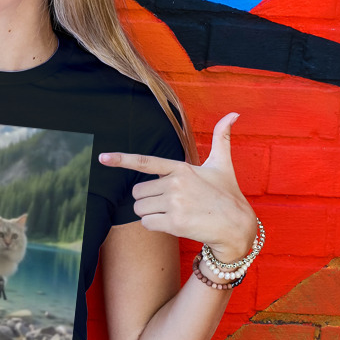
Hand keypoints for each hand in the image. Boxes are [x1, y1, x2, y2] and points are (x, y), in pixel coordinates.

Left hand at [98, 112, 256, 261]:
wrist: (236, 226)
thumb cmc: (227, 194)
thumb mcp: (222, 164)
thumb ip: (221, 138)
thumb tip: (233, 113)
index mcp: (181, 168)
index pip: (146, 162)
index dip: (122, 159)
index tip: (103, 158)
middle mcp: (175, 184)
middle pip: (137, 193)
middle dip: (147, 200)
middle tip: (169, 203)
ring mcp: (174, 203)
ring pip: (139, 209)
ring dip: (150, 214)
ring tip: (173, 213)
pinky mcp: (174, 222)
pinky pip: (147, 224)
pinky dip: (155, 226)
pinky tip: (173, 224)